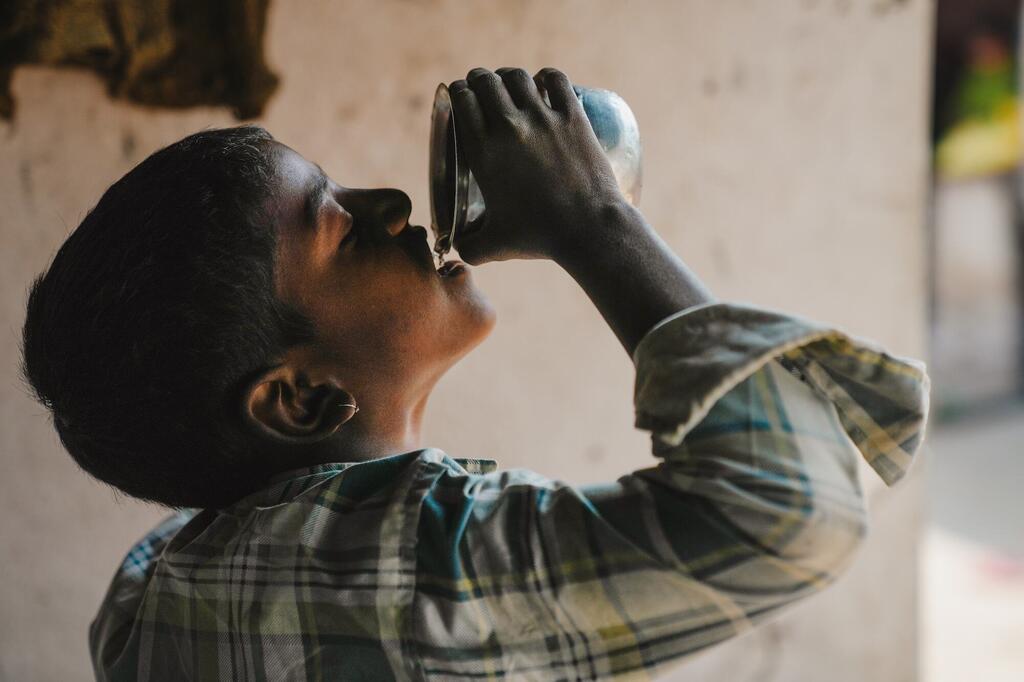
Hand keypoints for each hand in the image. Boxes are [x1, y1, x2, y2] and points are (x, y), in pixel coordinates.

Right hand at [448, 67, 625, 264]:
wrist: (587, 229)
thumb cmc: (539, 238)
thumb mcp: (493, 246)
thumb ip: (468, 246)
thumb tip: (457, 249)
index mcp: (483, 151)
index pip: (462, 100)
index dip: (458, 93)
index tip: (461, 96)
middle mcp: (508, 127)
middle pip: (486, 81)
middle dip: (479, 80)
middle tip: (482, 87)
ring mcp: (543, 118)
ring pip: (517, 77)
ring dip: (508, 76)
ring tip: (508, 83)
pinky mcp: (573, 117)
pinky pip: (556, 80)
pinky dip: (546, 76)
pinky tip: (543, 81)